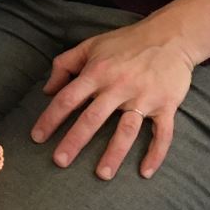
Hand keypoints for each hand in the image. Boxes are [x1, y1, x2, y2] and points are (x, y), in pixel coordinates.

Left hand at [31, 17, 197, 179]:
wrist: (172, 35)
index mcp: (98, 72)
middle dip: (75, 141)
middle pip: (93, 118)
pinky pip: (162, 133)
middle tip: (59, 161)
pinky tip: (145, 172)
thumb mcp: (92, 45)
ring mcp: (144, 97)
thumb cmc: (127, 42)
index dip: (51, 118)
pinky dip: (155, 153)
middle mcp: (119, 86)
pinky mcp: (166, 105)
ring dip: (114, 153)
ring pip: (127, 130)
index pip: (68, 98)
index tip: (37, 137)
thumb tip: (47, 89)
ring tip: (102, 174)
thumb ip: (65, 64)